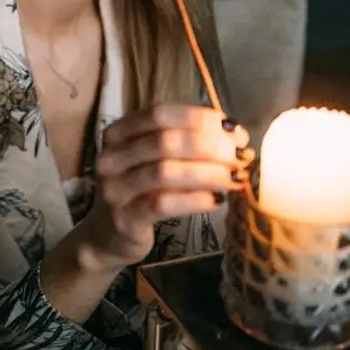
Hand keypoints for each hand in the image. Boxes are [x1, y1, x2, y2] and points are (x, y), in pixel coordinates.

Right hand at [82, 105, 249, 265]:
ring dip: (207, 173)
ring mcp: (113, 189)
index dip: (199, 118)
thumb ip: (187, 143)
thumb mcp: (157, 160)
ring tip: (235, 178)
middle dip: (210, 147)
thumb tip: (236, 136)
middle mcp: (110, 157)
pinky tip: (218, 200)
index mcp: (118, 133)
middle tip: (241, 157)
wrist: (109, 235)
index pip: (160, 114)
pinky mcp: (124, 219)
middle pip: (165, 141)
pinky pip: (164, 204)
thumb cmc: (141, 191)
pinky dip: (196, 200)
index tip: (233, 130)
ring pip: (165, 172)